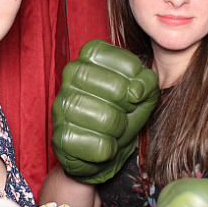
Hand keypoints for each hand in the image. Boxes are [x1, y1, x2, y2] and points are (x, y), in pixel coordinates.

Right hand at [51, 39, 158, 183]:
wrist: (102, 151)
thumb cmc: (122, 114)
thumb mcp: (142, 93)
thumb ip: (147, 82)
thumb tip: (136, 91)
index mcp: (92, 55)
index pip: (128, 63)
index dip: (137, 82)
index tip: (132, 92)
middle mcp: (72, 72)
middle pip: (117, 89)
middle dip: (128, 106)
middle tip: (123, 112)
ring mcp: (62, 103)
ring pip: (106, 118)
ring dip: (118, 129)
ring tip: (111, 128)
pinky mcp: (60, 135)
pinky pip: (98, 144)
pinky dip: (108, 149)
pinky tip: (101, 143)